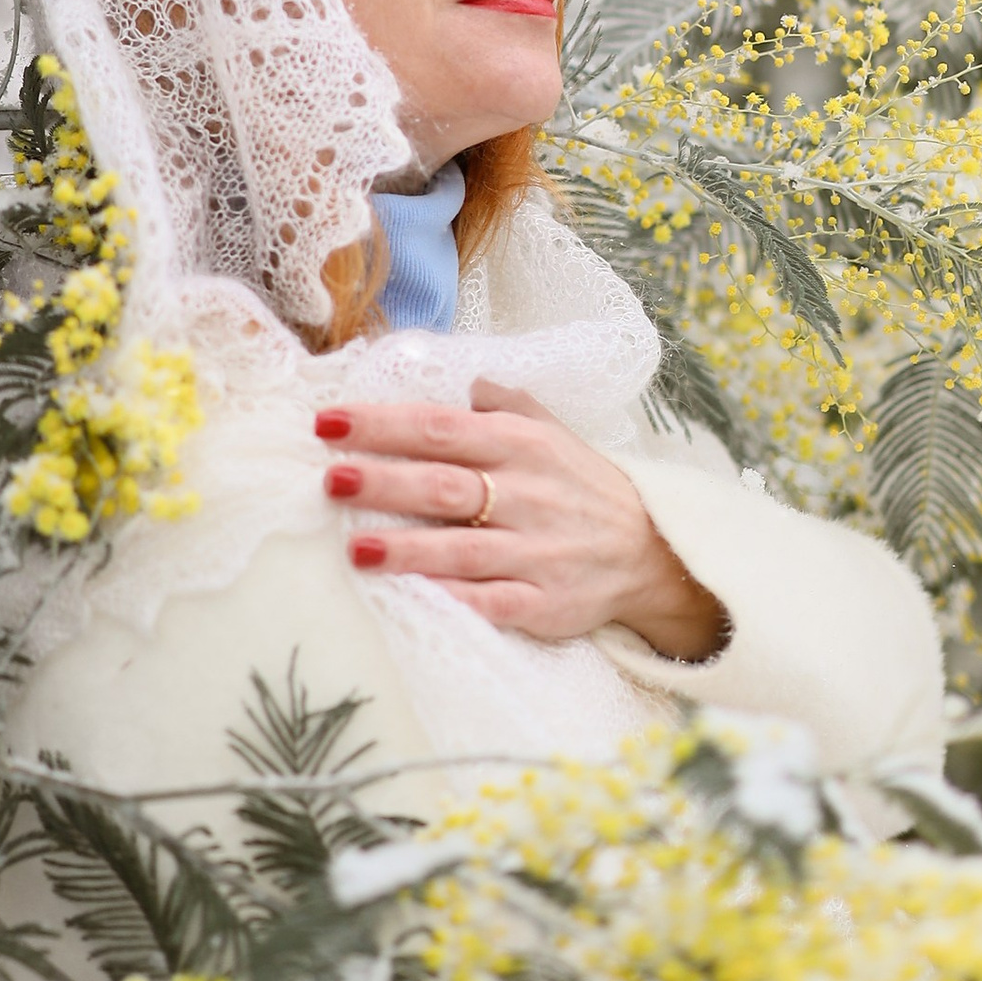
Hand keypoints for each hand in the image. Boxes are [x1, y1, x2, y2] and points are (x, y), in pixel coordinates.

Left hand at [317, 377, 726, 660]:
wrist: (652, 551)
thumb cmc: (583, 485)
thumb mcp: (550, 430)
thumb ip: (502, 404)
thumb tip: (458, 378)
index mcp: (520, 445)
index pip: (440, 428)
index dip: (383, 424)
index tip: (329, 421)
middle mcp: (527, 494)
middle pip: (445, 485)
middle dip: (386, 481)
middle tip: (332, 479)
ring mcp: (536, 551)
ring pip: (464, 549)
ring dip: (409, 548)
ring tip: (358, 549)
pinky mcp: (545, 603)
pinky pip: (494, 602)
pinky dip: (456, 601)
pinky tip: (415, 599)